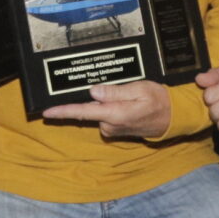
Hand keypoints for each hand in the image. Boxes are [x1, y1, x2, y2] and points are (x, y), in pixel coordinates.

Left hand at [44, 78, 172, 140]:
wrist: (172, 118)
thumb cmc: (158, 101)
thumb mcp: (139, 89)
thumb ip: (115, 91)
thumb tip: (93, 91)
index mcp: (114, 114)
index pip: (83, 112)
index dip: (63, 112)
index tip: (46, 112)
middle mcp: (110, 125)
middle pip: (90, 108)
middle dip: (96, 96)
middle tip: (117, 88)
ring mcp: (112, 129)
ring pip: (98, 110)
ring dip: (106, 101)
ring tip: (128, 94)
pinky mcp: (114, 129)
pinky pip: (105, 115)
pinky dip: (110, 107)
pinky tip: (126, 101)